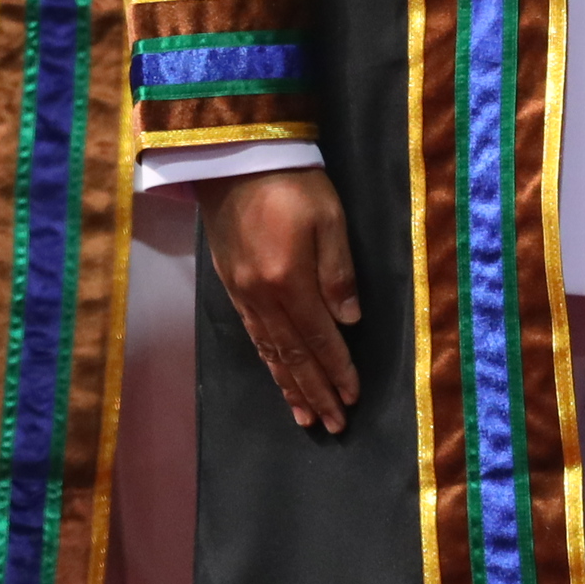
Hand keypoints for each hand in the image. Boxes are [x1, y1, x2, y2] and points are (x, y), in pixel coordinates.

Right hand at [202, 167, 361, 432]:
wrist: (232, 159)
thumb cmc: (290, 183)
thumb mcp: (328, 218)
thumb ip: (339, 272)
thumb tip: (349, 321)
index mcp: (289, 281)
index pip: (320, 338)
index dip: (338, 370)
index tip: (352, 398)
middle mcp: (262, 297)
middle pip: (293, 355)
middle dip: (316, 391)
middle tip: (333, 424)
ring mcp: (243, 294)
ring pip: (270, 351)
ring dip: (290, 386)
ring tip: (305, 416)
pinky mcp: (232, 286)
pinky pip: (254, 336)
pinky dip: (268, 362)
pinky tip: (277, 374)